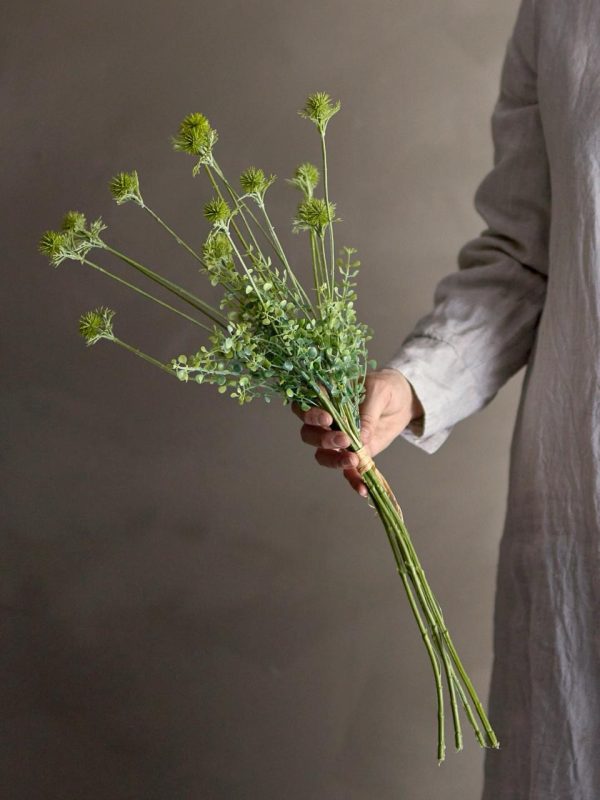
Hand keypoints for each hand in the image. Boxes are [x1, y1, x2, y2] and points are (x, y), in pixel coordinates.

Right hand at [292, 368, 423, 495]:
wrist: (403, 401)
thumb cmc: (386, 388)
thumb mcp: (379, 393)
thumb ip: (367, 413)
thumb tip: (360, 438)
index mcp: (326, 400)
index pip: (304, 408)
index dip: (309, 415)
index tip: (327, 419)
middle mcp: (327, 422)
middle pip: (310, 435)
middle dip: (323, 440)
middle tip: (344, 440)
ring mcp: (339, 440)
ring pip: (323, 455)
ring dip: (334, 461)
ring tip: (353, 461)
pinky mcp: (354, 454)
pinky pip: (347, 471)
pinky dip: (353, 480)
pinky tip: (363, 488)